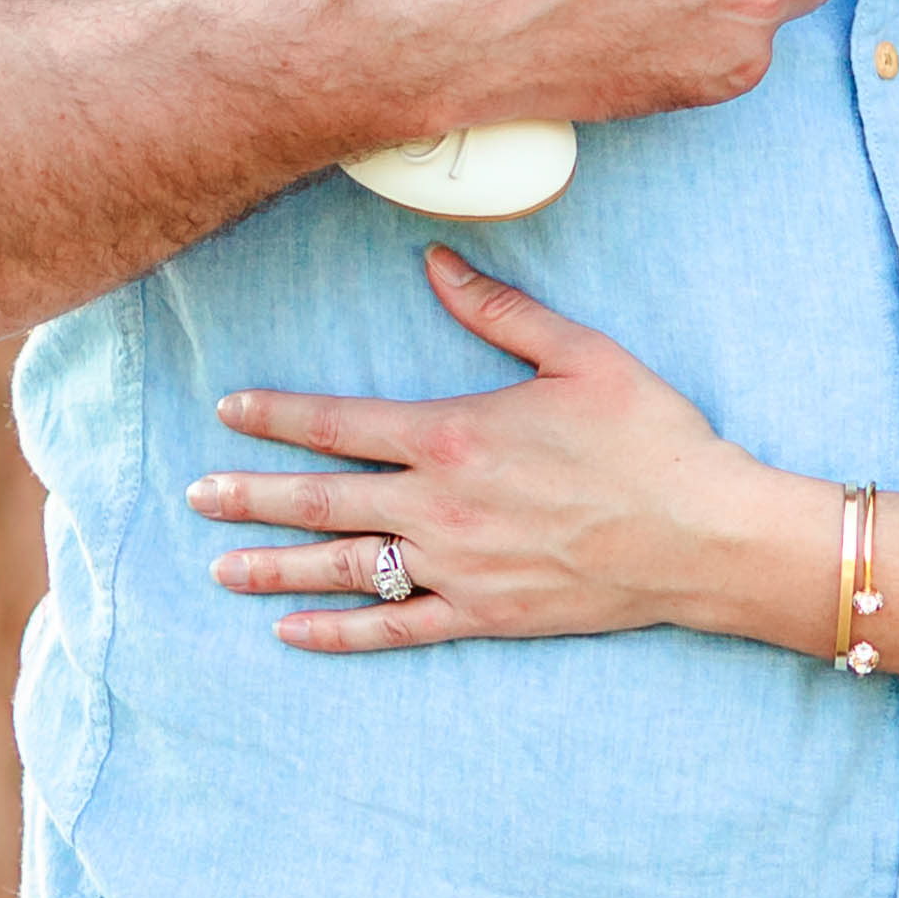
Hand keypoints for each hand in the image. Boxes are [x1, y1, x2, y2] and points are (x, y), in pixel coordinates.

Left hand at [191, 251, 798, 652]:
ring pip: (346, 570)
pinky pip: (396, 629)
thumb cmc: (649, 436)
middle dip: (253, 496)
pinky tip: (292, 633)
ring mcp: (458, 568)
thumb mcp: (581, 354)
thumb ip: (500, 310)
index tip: (229, 411)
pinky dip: (339, 634)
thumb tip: (436, 263)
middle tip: (196, 495)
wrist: (702, 535)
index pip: (342, 424)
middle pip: (324, 500)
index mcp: (456, 435)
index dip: (278, 416)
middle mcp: (441, 507)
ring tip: (220, 567)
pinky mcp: (484, 614)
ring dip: (276, 569)